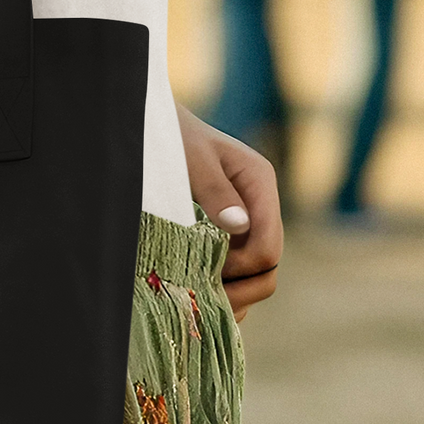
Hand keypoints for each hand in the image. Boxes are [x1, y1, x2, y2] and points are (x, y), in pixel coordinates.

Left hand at [175, 105, 281, 321]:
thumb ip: (215, 190)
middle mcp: (260, 205)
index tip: (202, 271)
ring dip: (232, 294)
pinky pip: (241, 272)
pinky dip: (226, 289)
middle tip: (198, 298)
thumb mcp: (191, 160)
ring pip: (257, 276)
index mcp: (259, 183)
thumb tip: (239, 226)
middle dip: (239, 290)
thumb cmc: (172, 136)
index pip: (267, 248)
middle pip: (268, 268)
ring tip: (196, 301)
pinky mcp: (232, 233)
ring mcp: (248, 220)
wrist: (156, 123)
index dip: (238, 269)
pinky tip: (199, 295)